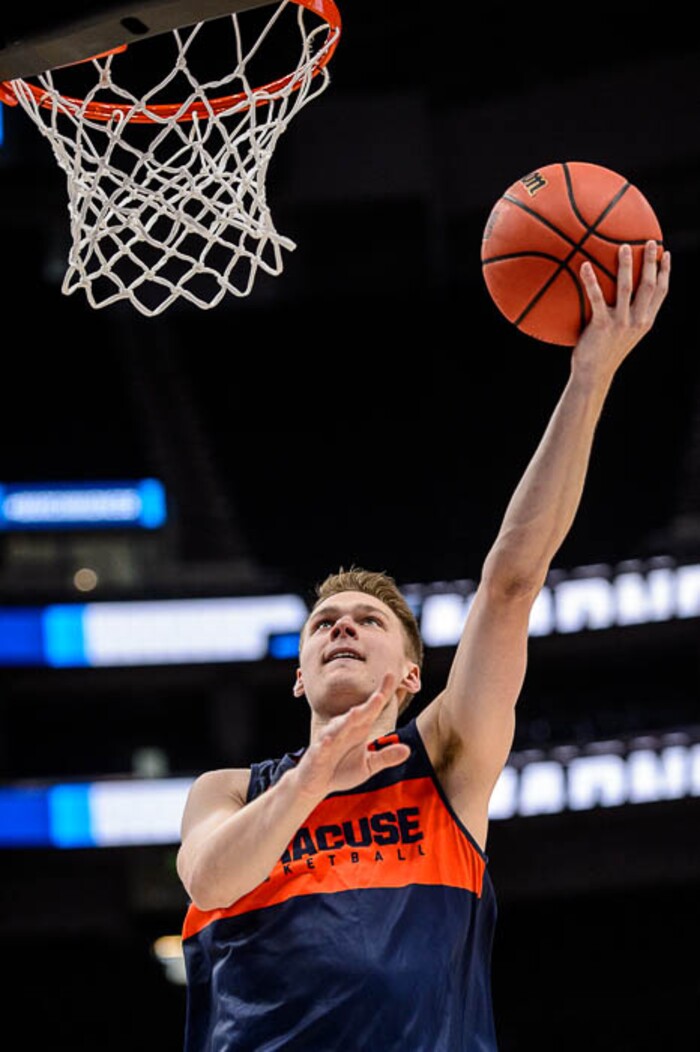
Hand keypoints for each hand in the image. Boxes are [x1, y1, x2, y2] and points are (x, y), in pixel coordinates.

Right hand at [294, 673, 410, 801]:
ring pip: (338, 727)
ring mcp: (329, 741)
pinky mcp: (316, 754)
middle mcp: (344, 730)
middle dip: (368, 705)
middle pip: (358, 715)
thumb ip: (386, 757)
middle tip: (380, 696)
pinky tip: (328, 740)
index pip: (372, 709)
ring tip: (357, 713)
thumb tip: (408, 750)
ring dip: (347, 720)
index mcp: (358, 729)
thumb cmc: (341, 770)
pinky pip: (320, 747)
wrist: (315, 784)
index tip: (392, 676)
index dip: (382, 693)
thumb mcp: (368, 766)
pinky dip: (324, 743)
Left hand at [576, 240, 670, 379]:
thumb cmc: (603, 353)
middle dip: (651, 262)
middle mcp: (637, 320)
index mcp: (645, 321)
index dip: (665, 271)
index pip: (661, 292)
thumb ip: (625, 315)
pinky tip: (584, 265)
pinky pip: (597, 298)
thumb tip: (618, 296)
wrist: (594, 375)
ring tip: (622, 247)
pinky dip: (591, 281)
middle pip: (649, 285)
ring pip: (627, 288)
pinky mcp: (603, 326)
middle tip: (649, 241)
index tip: (665, 253)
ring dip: (626, 266)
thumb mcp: (621, 334)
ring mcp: (621, 323)